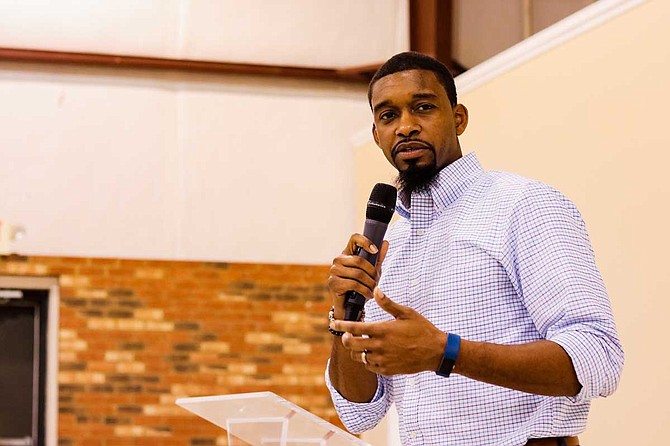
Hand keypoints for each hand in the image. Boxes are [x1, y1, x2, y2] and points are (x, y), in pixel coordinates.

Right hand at [327, 234, 388, 318]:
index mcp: (347, 253)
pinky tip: (369, 295)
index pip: (354, 238)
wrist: (349, 306)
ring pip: (357, 273)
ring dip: (370, 283)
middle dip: (372, 272)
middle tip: (377, 280)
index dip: (365, 241)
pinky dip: (365, 291)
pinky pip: (353, 284)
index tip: (375, 250)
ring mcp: (334, 271)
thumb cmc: (360, 286)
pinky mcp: (333, 283)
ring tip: (374, 289)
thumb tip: (386, 242)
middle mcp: (338, 260)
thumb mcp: (371, 271)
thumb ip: (378, 258)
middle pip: (359, 260)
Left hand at [330, 288, 446, 375]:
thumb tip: (377, 291)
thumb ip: (389, 304)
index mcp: (383, 330)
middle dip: (346, 338)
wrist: (436, 352)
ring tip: (361, 343)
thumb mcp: (407, 313)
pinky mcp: (387, 370)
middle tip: (348, 334)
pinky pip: (370, 366)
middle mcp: (380, 346)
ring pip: (359, 357)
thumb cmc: (422, 329)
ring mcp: (383, 360)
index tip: (334, 323)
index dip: (341, 325)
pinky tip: (373, 353)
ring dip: (357, 350)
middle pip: (351, 345)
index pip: (355, 328)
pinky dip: (368, 360)